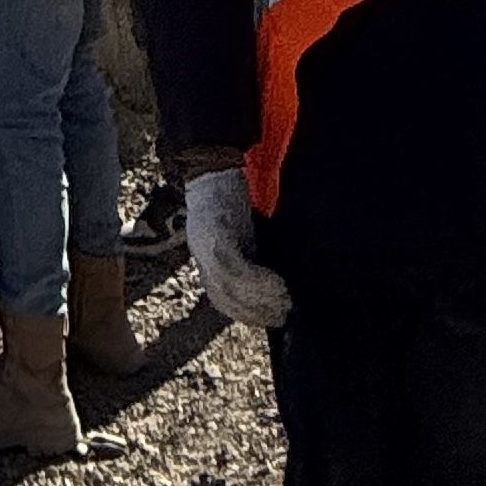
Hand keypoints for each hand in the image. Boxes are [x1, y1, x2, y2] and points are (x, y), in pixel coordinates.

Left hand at [183, 169, 291, 328]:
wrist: (211, 165)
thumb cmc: (226, 198)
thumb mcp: (233, 232)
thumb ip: (244, 254)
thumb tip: (268, 279)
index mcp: (203, 257)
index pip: (220, 298)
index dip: (245, 314)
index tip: (269, 320)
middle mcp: (201, 255)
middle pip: (224, 297)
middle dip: (255, 312)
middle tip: (281, 317)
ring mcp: (205, 246)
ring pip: (231, 286)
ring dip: (260, 299)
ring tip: (285, 302)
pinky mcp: (216, 233)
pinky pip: (237, 268)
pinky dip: (258, 281)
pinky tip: (278, 284)